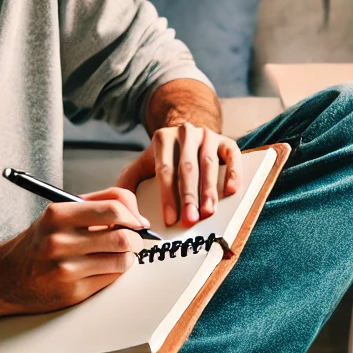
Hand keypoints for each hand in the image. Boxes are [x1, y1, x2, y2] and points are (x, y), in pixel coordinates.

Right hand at [0, 188, 147, 313]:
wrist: (3, 278)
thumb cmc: (38, 242)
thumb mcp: (60, 213)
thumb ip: (98, 203)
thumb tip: (136, 213)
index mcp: (57, 215)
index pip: (112, 209)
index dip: (133, 215)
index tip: (138, 222)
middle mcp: (59, 242)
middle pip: (122, 238)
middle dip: (135, 239)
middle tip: (133, 239)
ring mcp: (66, 270)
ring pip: (122, 261)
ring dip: (128, 257)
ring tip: (117, 253)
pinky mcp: (73, 292)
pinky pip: (112, 279)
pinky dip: (115, 272)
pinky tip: (102, 267)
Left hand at [116, 123, 241, 227]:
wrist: (187, 133)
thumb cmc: (166, 157)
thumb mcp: (144, 164)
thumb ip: (129, 182)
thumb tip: (119, 206)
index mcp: (162, 139)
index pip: (165, 171)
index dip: (168, 197)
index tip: (170, 220)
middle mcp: (185, 134)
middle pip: (187, 169)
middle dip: (189, 197)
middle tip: (191, 220)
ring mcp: (208, 136)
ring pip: (208, 165)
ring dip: (209, 191)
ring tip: (208, 211)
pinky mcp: (226, 141)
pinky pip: (232, 157)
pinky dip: (233, 174)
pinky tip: (231, 191)